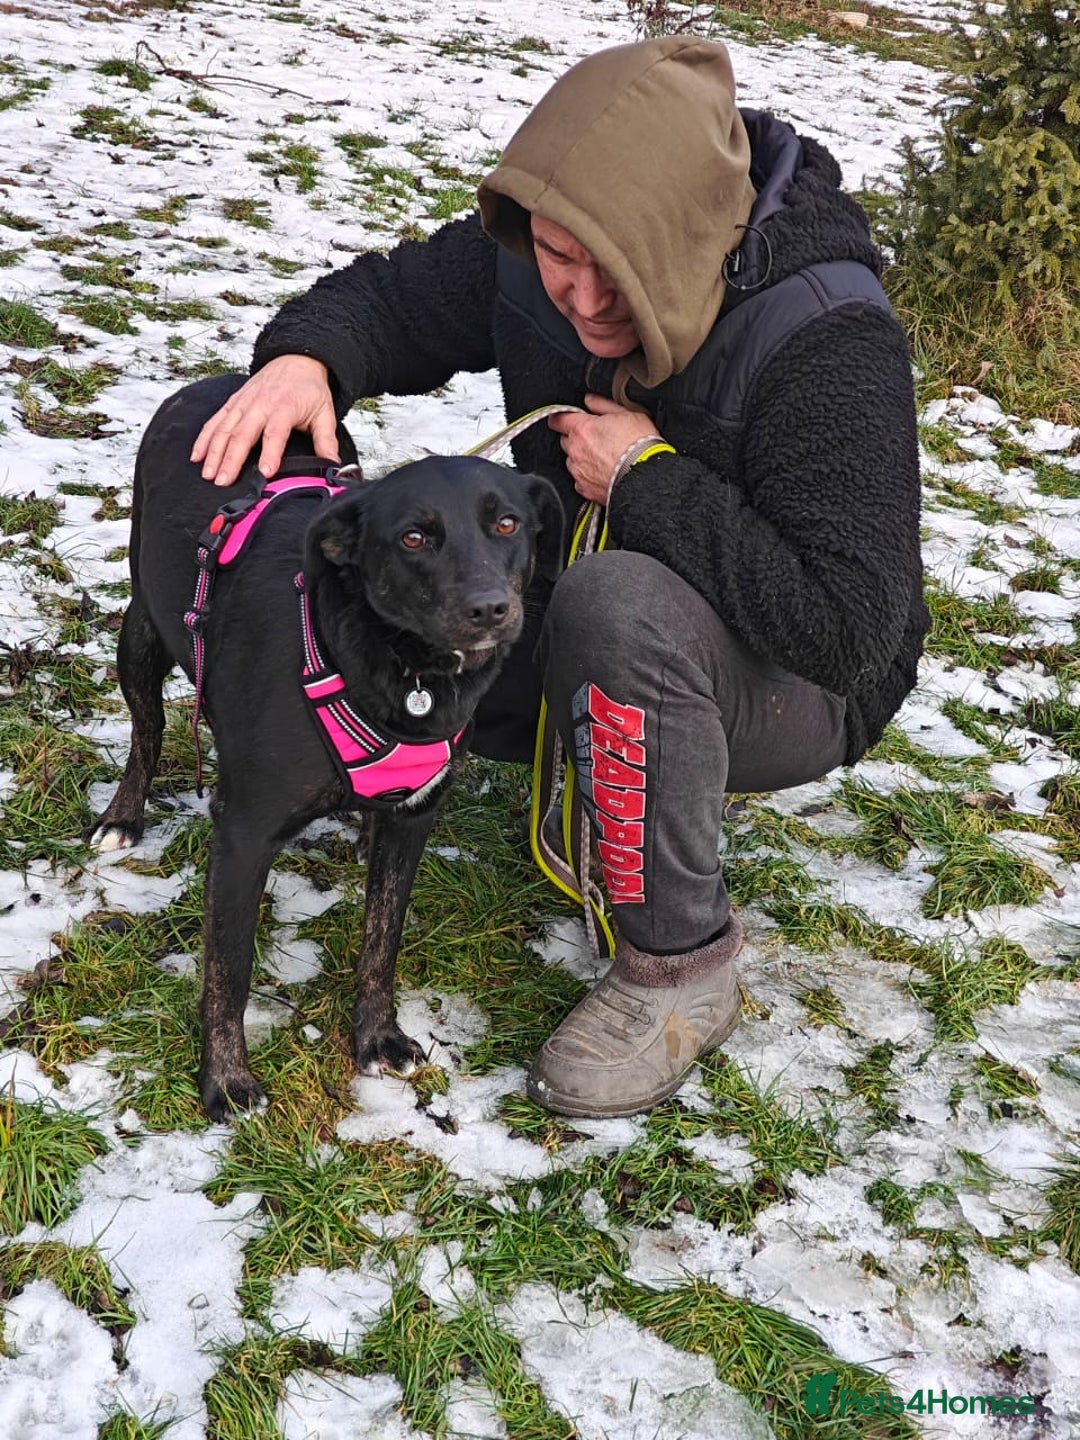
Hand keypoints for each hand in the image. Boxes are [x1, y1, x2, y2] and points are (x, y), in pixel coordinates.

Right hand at [190, 354, 339, 485]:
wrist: (296, 359)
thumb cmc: (309, 389)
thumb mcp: (325, 413)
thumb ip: (327, 441)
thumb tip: (334, 467)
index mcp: (284, 407)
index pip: (275, 433)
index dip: (270, 454)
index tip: (265, 473)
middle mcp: (260, 404)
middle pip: (242, 434)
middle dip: (231, 458)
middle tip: (223, 480)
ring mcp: (244, 403)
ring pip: (224, 428)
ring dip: (214, 452)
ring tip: (209, 474)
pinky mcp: (234, 402)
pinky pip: (215, 420)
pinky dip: (204, 438)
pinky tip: (197, 456)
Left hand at [548, 394, 663, 503]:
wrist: (647, 477)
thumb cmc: (640, 445)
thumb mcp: (627, 414)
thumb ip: (603, 405)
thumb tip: (591, 400)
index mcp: (583, 429)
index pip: (558, 419)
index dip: (561, 417)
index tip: (566, 418)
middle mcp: (576, 451)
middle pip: (566, 440)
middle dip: (577, 438)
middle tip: (597, 438)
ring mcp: (579, 471)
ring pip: (572, 461)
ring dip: (582, 458)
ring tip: (604, 458)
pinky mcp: (585, 489)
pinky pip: (580, 479)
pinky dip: (588, 476)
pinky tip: (604, 472)